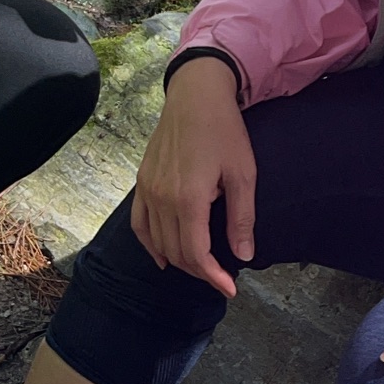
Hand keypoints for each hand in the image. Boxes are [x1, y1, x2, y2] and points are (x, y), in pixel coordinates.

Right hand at [131, 57, 255, 297]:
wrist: (195, 95)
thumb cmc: (224, 130)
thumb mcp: (242, 173)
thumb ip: (241, 218)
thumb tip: (244, 255)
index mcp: (189, 198)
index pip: (197, 253)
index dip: (214, 277)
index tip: (230, 288)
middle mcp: (163, 198)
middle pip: (176, 252)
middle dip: (200, 271)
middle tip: (221, 276)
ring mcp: (148, 191)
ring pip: (158, 242)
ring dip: (179, 260)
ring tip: (201, 267)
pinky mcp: (142, 183)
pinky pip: (140, 224)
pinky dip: (150, 245)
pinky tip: (163, 257)